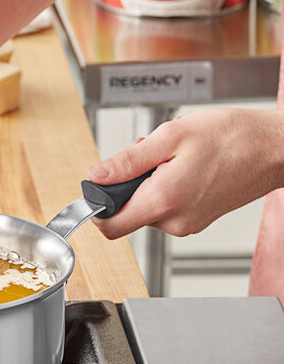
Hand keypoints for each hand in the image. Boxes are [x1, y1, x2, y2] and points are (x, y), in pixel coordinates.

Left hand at [87, 107, 283, 238]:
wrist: (276, 149)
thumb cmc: (233, 138)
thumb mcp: (171, 136)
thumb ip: (128, 161)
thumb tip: (97, 176)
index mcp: (163, 201)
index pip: (110, 227)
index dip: (97, 206)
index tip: (100, 186)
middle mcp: (174, 221)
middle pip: (126, 212)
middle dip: (127, 183)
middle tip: (148, 154)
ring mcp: (186, 223)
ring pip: (145, 207)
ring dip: (147, 181)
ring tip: (172, 156)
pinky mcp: (195, 220)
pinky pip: (164, 206)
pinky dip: (162, 186)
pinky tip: (182, 166)